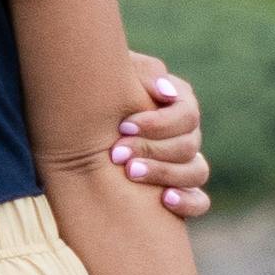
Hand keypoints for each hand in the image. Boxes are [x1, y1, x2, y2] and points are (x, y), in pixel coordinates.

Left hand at [107, 43, 212, 219]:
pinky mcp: (180, 191)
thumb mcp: (115, 72)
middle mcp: (185, 133)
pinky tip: (164, 200)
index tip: (124, 126)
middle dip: (151, 149)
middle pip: (189, 144)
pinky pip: (199, 202)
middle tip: (116, 154)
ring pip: (197, 172)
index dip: (159, 123)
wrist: (74, 122)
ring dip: (165, 173)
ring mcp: (185, 164)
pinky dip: (188, 201)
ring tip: (131, 173)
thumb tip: (166, 92)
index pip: (187, 114)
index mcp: (178, 102)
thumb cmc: (95, 93)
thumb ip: (143, 74)